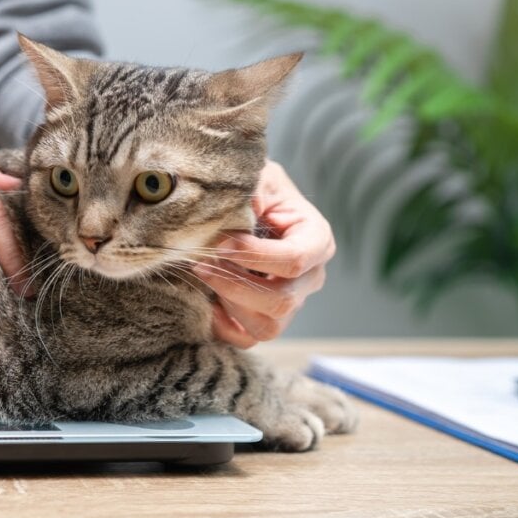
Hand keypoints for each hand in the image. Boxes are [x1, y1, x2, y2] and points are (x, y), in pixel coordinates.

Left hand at [194, 160, 334, 347]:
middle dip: (235, 284)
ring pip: (267, 326)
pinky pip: (247, 339)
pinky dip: (224, 326)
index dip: (253, 256)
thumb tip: (246, 207)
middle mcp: (310, 277)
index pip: (294, 260)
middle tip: (201, 263)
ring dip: (230, 304)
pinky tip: (207, 301)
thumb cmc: (256, 190)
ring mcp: (290, 303)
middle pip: (282, 300)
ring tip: (205, 275)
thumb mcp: (259, 178)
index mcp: (316, 240)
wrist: (243, 207)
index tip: (219, 243)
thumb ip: (254, 190)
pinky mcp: (266, 318)